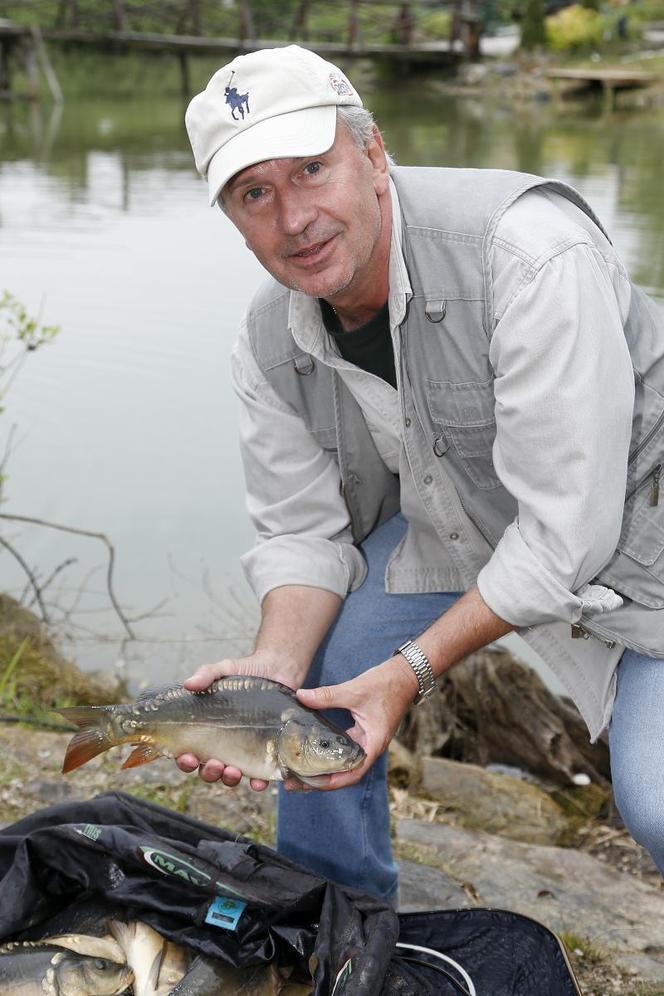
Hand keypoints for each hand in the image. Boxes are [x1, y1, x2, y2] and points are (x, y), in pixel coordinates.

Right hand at [175, 651, 302, 791]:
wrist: (278, 671)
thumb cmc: (245, 673)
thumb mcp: (223, 670)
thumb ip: (205, 674)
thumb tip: (188, 684)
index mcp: (207, 731)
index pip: (189, 753)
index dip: (185, 760)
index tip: (187, 756)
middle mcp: (223, 746)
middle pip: (208, 770)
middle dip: (209, 772)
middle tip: (214, 764)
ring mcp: (244, 751)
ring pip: (231, 776)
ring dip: (229, 779)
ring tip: (233, 771)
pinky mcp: (266, 753)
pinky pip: (260, 774)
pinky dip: (258, 782)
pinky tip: (258, 781)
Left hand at [292, 656, 418, 791]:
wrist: (404, 675)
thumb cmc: (386, 684)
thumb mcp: (354, 690)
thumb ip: (327, 695)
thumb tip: (301, 696)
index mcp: (373, 743)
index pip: (352, 772)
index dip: (331, 781)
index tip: (309, 783)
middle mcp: (371, 747)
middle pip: (346, 773)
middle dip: (321, 780)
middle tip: (295, 782)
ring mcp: (367, 741)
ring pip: (345, 763)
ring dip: (325, 769)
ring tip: (300, 772)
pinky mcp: (363, 733)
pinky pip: (346, 750)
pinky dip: (331, 755)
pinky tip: (314, 752)